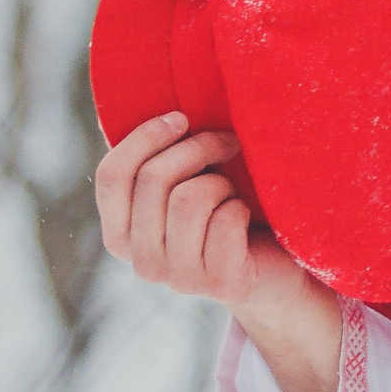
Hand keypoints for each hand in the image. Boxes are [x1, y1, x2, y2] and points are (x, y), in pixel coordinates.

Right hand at [97, 112, 342, 391]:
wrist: (279, 271)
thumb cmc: (231, 213)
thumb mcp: (188, 186)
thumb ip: (161, 163)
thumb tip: (166, 107)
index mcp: (122, 235)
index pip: (112, 176)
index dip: (145, 138)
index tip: (182, 117)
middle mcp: (141, 261)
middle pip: (155, 179)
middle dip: (199, 148)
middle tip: (230, 143)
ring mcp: (178, 278)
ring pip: (190, 198)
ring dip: (224, 183)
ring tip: (235, 193)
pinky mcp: (220, 284)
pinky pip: (227, 220)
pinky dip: (243, 208)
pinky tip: (248, 220)